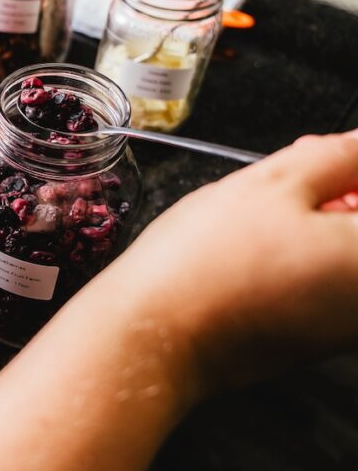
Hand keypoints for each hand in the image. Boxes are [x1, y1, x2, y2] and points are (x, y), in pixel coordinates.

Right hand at [107, 130, 357, 394]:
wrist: (157, 332)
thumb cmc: (206, 265)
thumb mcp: (272, 183)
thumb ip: (335, 156)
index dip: (349, 169)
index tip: (328, 157)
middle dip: (338, 191)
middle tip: (296, 170)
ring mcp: (344, 326)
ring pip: (341, 255)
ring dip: (317, 223)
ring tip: (265, 209)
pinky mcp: (312, 339)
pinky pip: (323, 283)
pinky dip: (302, 257)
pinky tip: (258, 244)